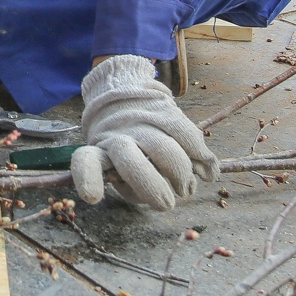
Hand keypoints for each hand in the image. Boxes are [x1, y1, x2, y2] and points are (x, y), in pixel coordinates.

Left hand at [70, 55, 217, 210]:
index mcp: (99, 151)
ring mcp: (141, 121)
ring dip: (181, 174)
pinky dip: (201, 156)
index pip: (86, 162)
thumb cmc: (121, 147)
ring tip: (186, 188)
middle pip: (130, 161)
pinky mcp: (164, 109)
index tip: (92, 197)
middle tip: (167, 203)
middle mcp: (118, 134)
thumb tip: (172, 196)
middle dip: (151, 187)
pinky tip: (208, 172)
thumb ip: (136, 187)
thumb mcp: (117, 169)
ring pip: (164, 149)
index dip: (88, 179)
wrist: (122, 91)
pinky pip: (187, 135)